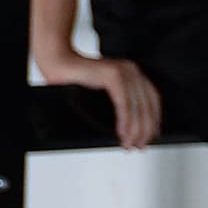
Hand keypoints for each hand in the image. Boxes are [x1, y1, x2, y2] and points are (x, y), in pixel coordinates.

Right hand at [37, 45, 159, 150]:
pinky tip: (122, 133)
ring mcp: (123, 71)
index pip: (152, 101)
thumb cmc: (72, 78)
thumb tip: (127, 129)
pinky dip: (125, 121)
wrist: (55, 62)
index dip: (153, 121)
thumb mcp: (101, 93)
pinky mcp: (113, 75)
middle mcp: (131, 70)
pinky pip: (124, 103)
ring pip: (137, 106)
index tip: (150, 137)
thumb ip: (116, 102)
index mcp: (132, 73)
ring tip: (130, 143)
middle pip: (147, 105)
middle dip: (145, 130)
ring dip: (135, 129)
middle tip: (139, 145)